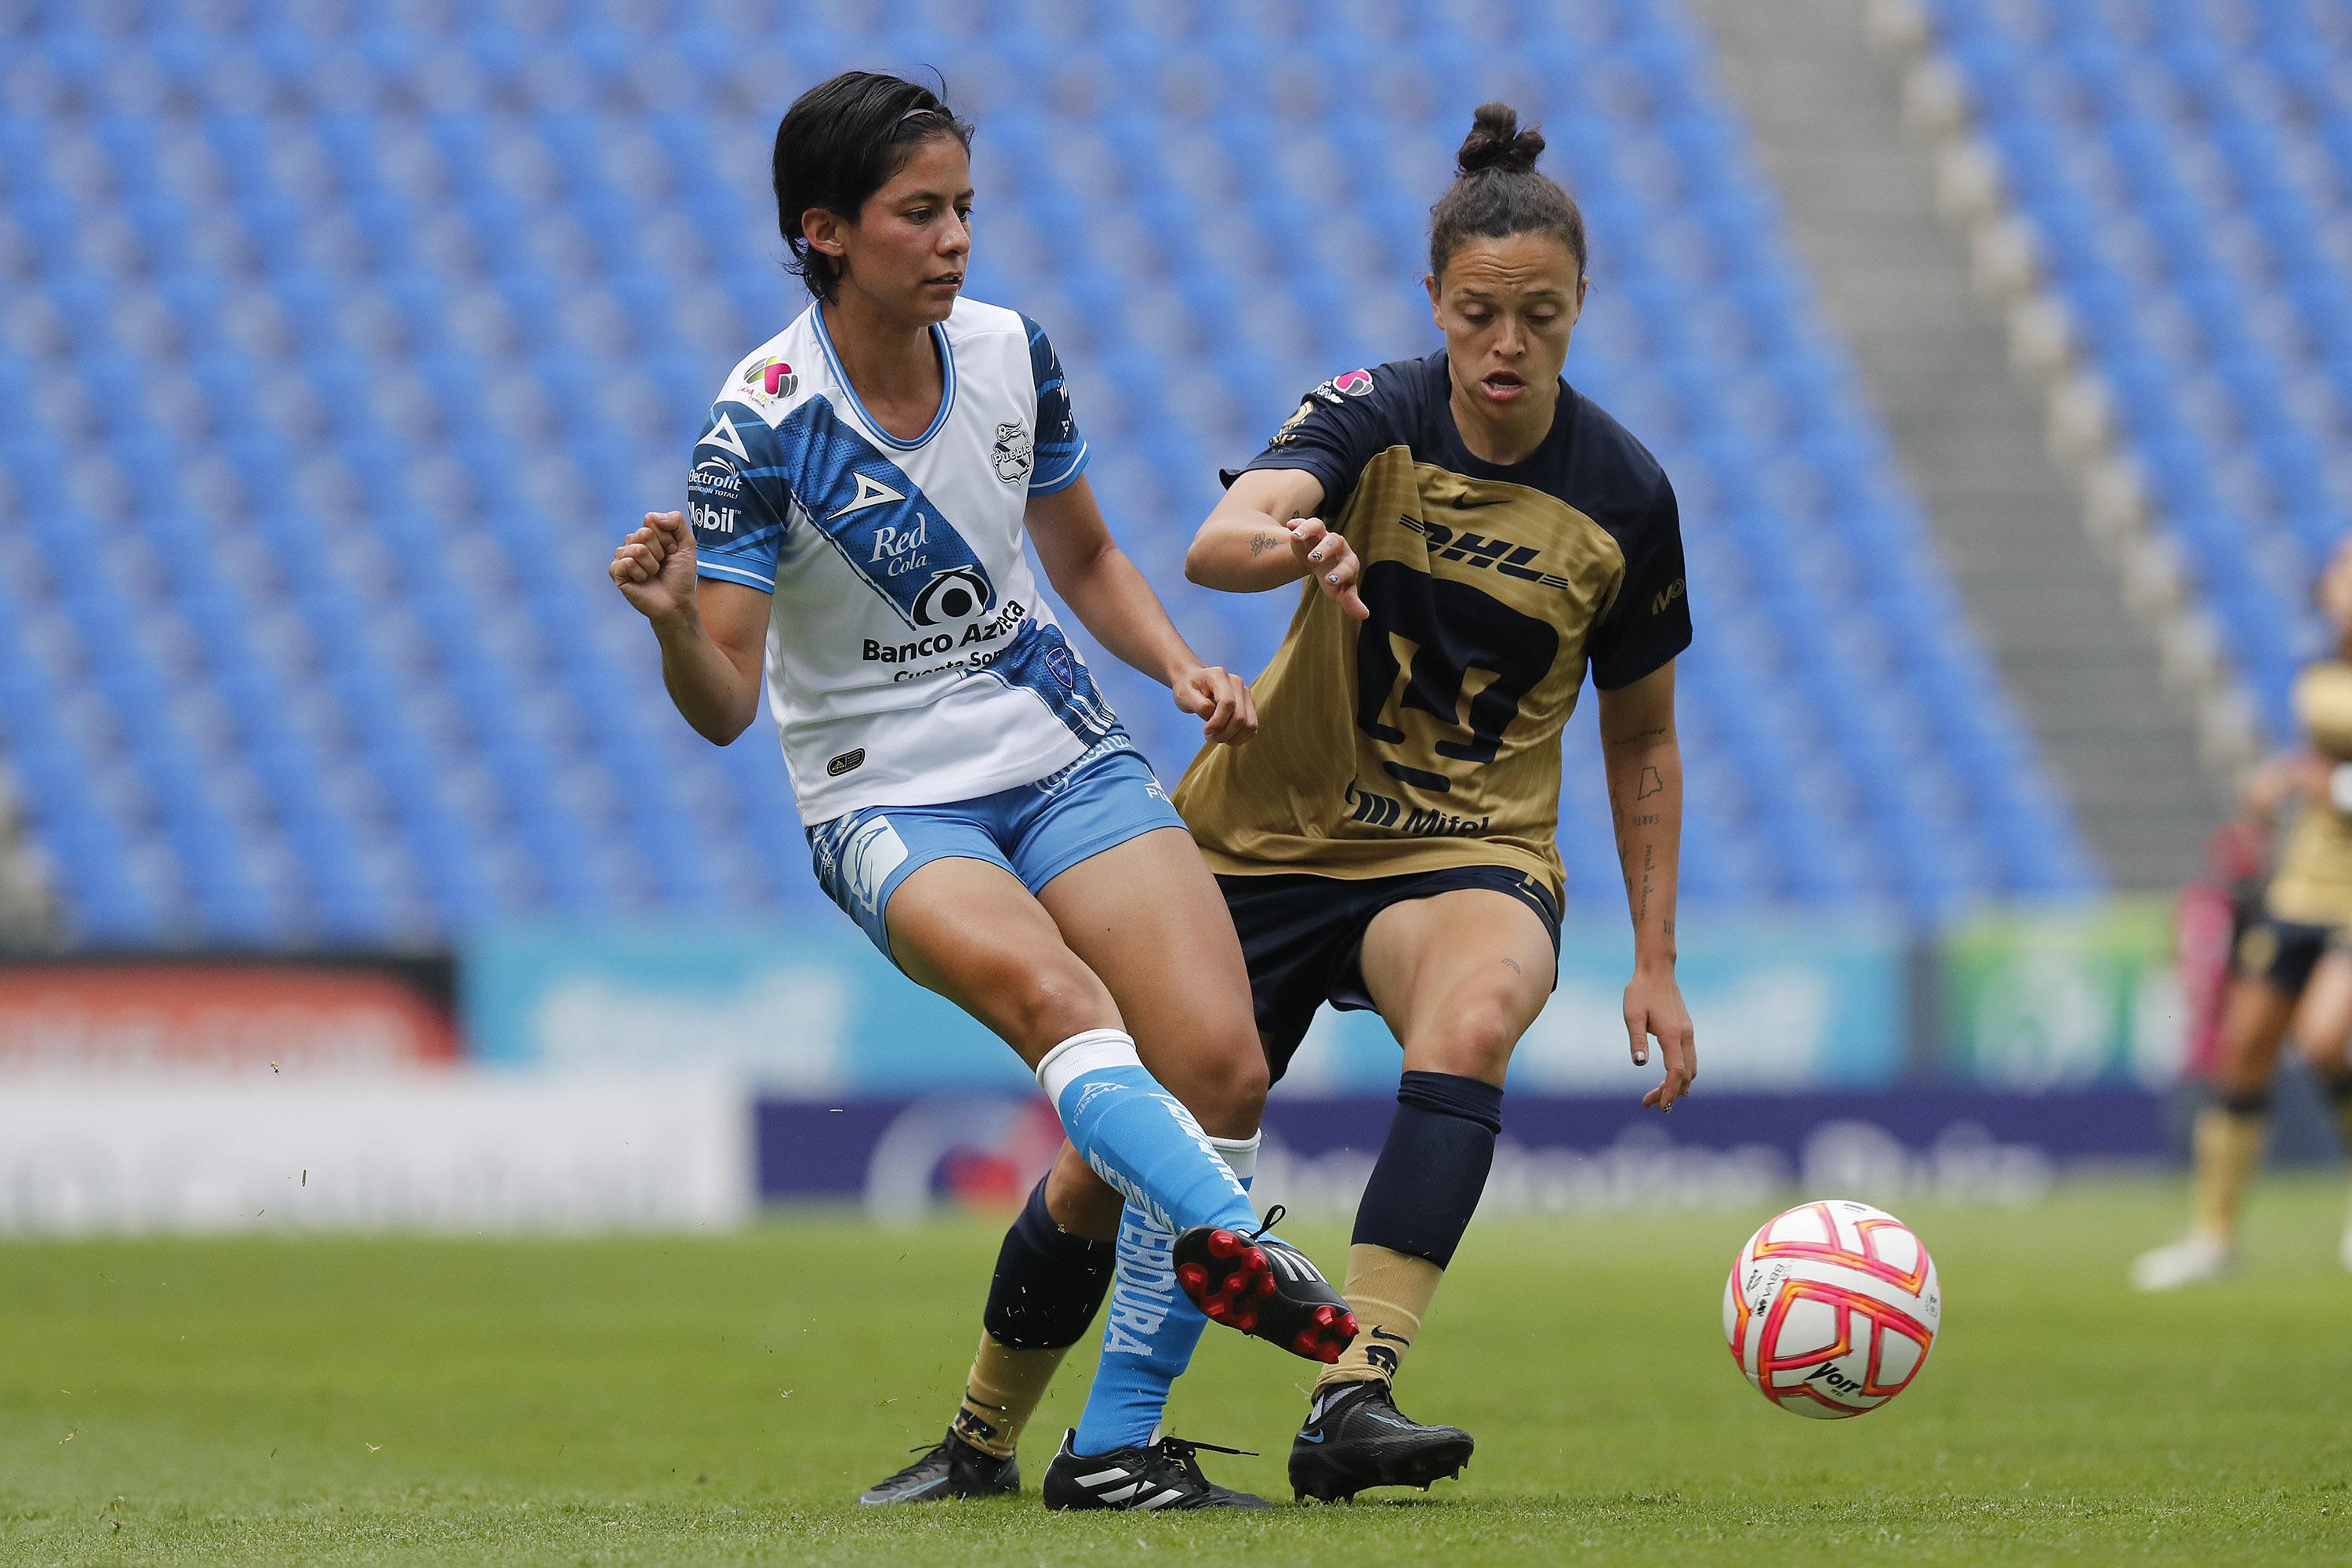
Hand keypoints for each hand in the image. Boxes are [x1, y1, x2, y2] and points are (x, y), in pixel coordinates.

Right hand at [610, 511, 697, 623]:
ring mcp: (623, 557)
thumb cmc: (681, 575)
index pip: (651, 520)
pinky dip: (641, 573)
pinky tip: (642, 580)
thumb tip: (650, 516)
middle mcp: (633, 542)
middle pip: (644, 533)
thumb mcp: (687, 544)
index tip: (672, 551)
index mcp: (647, 533)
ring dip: (652, 565)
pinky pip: (627, 563)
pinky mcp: (616, 572)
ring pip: (637, 549)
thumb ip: (676, 521)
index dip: (667, 538)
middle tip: (662, 564)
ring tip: (653, 573)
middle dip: (660, 551)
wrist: (677, 602)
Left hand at [1172, 663, 1256, 745]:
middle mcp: (1237, 683)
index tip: (1205, 731)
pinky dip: (1239, 737)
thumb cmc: (1188, 687)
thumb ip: (1199, 705)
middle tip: (1209, 736)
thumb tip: (1212, 716)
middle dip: (1224, 733)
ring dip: (1233, 737)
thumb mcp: (1184, 695)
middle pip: (1240, 717)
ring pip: (1250, 724)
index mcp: (1220, 676)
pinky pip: (1252, 727)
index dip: (1217, 722)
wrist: (1193, 680)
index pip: (1228, 703)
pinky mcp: (1249, 705)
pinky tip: (1225, 736)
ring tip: (1217, 737)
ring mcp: (1246, 694)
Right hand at [1287, 518, 1367, 619]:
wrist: (1320, 561)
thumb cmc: (1332, 577)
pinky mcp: (1309, 530)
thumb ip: (1350, 601)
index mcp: (1348, 562)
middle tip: (1313, 559)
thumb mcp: (1340, 590)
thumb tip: (1364, 615)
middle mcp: (1338, 546)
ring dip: (1308, 531)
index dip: (1340, 573)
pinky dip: (1298, 523)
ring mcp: (1323, 535)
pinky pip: (1305, 522)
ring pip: (1319, 527)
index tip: (1329, 581)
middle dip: (1324, 549)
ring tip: (1295, 537)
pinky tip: (1289, 526)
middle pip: (1335, 541)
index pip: (1348, 566)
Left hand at [1625, 966, 1695, 1111]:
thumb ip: (1637, 1039)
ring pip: (1691, 1068)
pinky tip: (1669, 1079)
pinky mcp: (1686, 1030)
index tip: (1659, 1106)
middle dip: (1671, 1093)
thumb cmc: (1640, 991)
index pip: (1676, 1071)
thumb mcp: (1632, 1015)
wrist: (1657, 971)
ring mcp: (1688, 1033)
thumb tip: (1640, 1063)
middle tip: (1649, 1103)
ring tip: (1657, 1095)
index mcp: (1672, 1034)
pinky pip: (1690, 1059)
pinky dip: (1681, 1074)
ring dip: (1677, 1085)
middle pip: (1686, 1074)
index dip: (1669, 1091)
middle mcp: (1685, 1035)